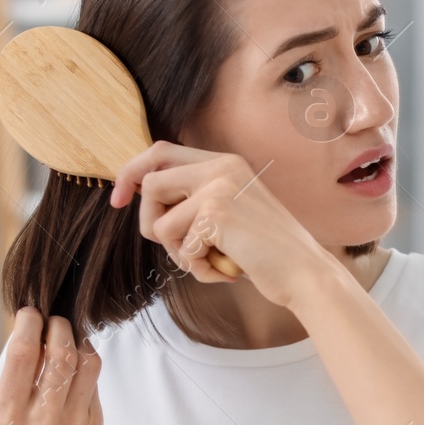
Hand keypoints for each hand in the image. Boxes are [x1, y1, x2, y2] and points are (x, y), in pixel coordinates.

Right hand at [0, 309, 102, 424]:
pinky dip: (85, 373)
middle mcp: (43, 419)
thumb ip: (16, 384)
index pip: (23, 355)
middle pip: (62, 353)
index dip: (30, 324)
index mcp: (9, 415)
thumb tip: (33, 339)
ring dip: (79, 344)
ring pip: (88, 365)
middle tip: (55, 320)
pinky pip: (94, 389)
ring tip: (69, 341)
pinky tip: (75, 373)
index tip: (31, 312)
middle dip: (60, 327)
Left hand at [110, 141, 335, 307]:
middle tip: (169, 245)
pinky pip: (179, 246)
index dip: (132, 172)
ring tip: (208, 261)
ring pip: (159, 219)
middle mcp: (222, 166)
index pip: (161, 151)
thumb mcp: (231, 215)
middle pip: (150, 181)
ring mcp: (219, 187)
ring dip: (176, 252)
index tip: (119, 199)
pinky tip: (225, 269)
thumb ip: (196, 200)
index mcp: (226, 162)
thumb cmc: (267, 252)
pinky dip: (197, 268)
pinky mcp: (216, 214)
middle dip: (149, 220)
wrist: (304, 272)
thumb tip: (144, 199)